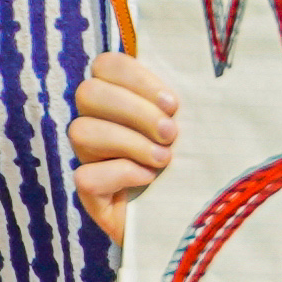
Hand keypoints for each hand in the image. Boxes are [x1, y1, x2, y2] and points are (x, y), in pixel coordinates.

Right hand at [70, 47, 182, 244]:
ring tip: (164, 159)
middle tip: (171, 133)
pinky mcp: (91, 193)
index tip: (172, 103)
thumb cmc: (199, 159)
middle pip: (89, 93)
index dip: (135, 78)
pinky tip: (148, 180)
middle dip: (134, 111)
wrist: (199, 217)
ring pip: (82, 131)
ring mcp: (90, 157)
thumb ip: (188, 95)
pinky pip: (85, 176)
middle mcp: (99, 121)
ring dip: (129, 142)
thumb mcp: (198, 122)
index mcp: (122, 95)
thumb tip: (199, 70)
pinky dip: (120, 174)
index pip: (105, 64)